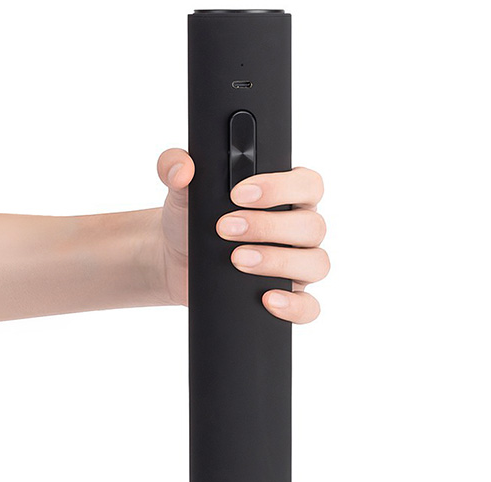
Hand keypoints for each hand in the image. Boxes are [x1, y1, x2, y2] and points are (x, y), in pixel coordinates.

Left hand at [155, 148, 328, 323]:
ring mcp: (299, 264)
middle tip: (226, 229)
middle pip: (312, 225)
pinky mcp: (290, 297)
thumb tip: (182, 168)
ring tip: (237, 260)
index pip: (307, 184)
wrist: (174, 260)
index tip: (239, 194)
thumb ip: (174, 166)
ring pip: (315, 263)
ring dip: (278, 262)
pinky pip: (309, 306)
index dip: (281, 187)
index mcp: (288, 195)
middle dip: (268, 227)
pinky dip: (294, 305)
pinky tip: (267, 300)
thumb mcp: (181, 190)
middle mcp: (301, 229)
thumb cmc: (190, 219)